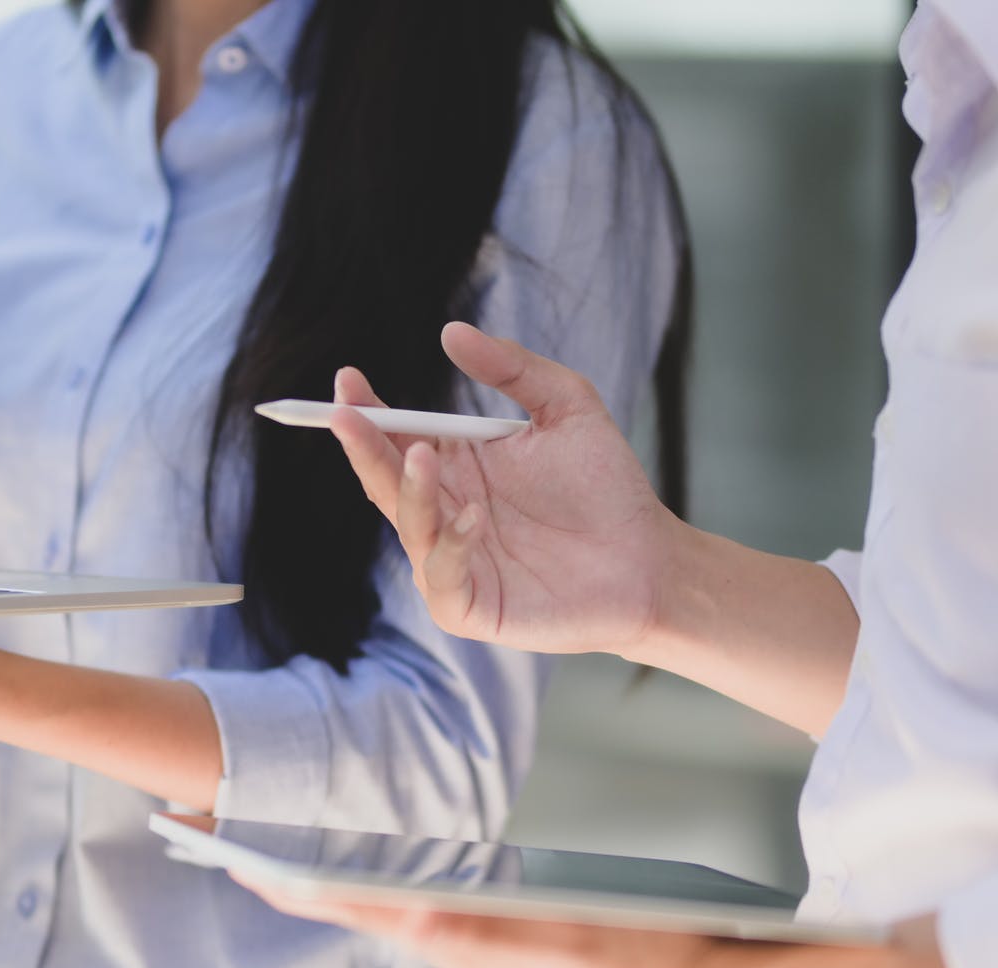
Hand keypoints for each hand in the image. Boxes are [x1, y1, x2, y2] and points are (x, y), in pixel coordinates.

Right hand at [329, 322, 679, 655]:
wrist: (650, 560)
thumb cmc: (607, 487)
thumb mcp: (567, 406)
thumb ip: (512, 369)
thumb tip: (450, 332)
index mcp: (458, 466)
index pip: (396, 437)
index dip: (367, 412)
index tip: (348, 380)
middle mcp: (445, 513)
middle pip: (386, 480)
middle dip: (362, 446)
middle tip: (347, 414)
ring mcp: (453, 562)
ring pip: (409, 525)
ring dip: (409, 489)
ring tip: (423, 454)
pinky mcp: (472, 606)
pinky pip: (440, 577)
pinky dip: (449, 546)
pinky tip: (474, 517)